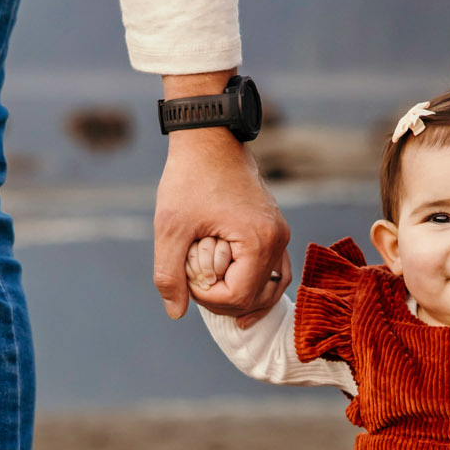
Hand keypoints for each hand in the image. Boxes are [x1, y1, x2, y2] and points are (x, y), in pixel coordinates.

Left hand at [153, 125, 289, 320]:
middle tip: (195, 289)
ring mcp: (280, 233)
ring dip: (244, 299)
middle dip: (225, 302)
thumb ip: (169, 273)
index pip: (238, 297)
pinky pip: (276, 268)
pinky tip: (239, 292)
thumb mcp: (170, 227)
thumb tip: (175, 312)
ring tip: (217, 301)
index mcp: (258, 241)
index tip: (185, 280)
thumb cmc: (189, 177)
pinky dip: (258, 284)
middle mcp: (278, 240)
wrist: (209, 137)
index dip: (208, 300)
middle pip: (258, 298)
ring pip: (273, 287)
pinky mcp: (275, 227)